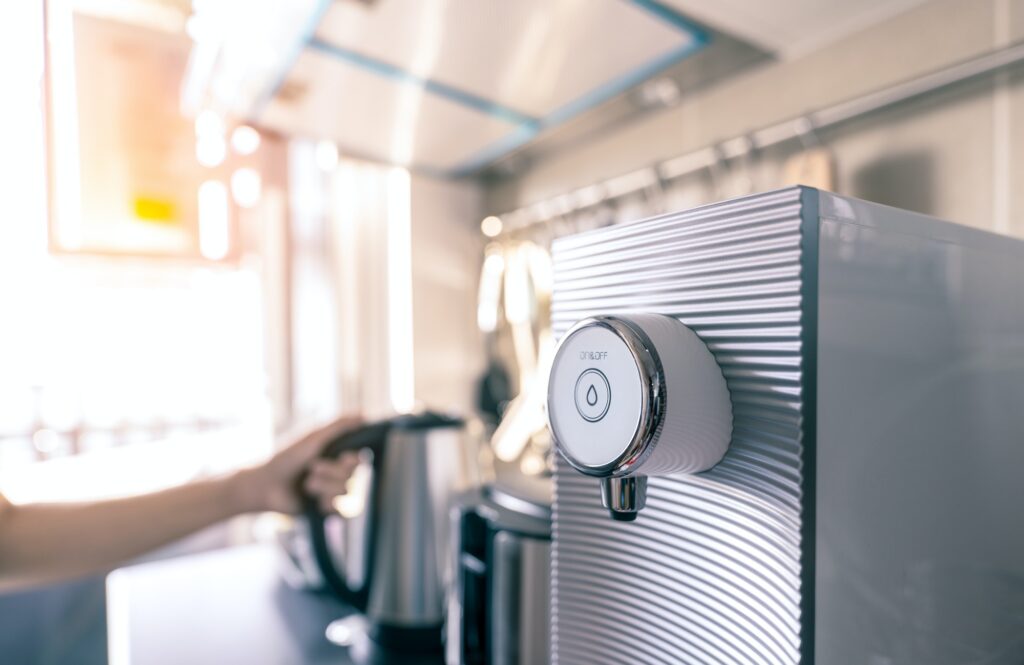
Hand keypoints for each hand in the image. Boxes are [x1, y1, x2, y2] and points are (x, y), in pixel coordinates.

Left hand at [237, 416, 362, 513]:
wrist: (266, 486)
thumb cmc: (286, 458)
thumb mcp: (313, 438)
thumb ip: (339, 426)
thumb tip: (363, 414)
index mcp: (335, 455)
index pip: (358, 458)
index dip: (353, 460)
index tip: (342, 457)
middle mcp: (336, 473)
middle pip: (353, 475)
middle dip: (331, 472)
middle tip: (313, 468)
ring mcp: (331, 491)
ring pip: (345, 491)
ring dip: (324, 486)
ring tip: (306, 484)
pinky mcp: (326, 509)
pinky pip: (340, 510)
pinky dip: (326, 503)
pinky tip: (314, 500)